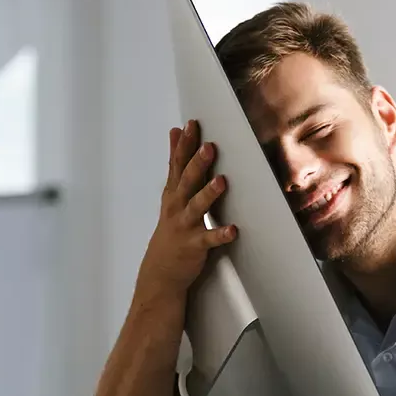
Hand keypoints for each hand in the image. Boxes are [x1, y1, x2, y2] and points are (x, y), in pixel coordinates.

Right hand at [137, 120, 236, 296]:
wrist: (162, 270)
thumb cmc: (171, 227)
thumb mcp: (171, 193)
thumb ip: (176, 163)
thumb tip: (175, 132)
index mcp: (174, 193)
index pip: (177, 165)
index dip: (184, 145)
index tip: (191, 125)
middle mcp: (178, 207)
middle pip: (187, 182)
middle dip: (197, 164)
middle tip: (209, 147)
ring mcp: (186, 226)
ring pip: (197, 208)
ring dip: (208, 194)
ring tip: (221, 181)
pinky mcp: (195, 246)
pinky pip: (209, 240)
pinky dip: (220, 235)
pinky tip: (233, 230)